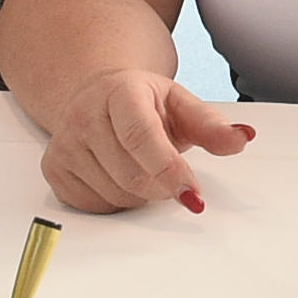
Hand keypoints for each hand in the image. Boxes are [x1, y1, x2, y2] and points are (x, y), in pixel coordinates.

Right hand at [40, 68, 250, 213]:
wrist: (97, 95)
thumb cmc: (143, 103)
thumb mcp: (180, 104)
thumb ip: (212, 125)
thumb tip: (243, 138)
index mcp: (120, 91)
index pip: (141, 137)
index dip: (169, 170)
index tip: (193, 196)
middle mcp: (84, 114)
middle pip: (131, 174)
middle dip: (161, 186)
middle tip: (174, 178)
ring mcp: (64, 143)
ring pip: (115, 194)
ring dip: (140, 194)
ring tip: (141, 166)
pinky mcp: (53, 169)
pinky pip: (95, 206)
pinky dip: (116, 201)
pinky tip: (117, 175)